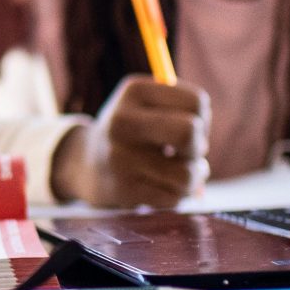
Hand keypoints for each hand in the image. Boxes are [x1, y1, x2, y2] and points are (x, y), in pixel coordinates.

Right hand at [49, 74, 209, 206]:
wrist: (87, 163)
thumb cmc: (137, 133)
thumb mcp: (152, 108)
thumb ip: (188, 120)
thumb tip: (203, 167)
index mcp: (134, 91)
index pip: (197, 102)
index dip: (203, 118)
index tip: (187, 126)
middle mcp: (122, 122)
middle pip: (189, 131)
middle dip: (199, 147)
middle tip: (190, 153)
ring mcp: (120, 158)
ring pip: (188, 174)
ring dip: (194, 178)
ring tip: (180, 173)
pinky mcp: (123, 189)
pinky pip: (174, 198)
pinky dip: (176, 195)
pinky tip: (162, 187)